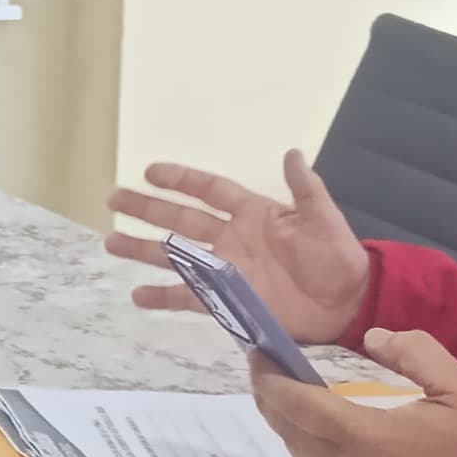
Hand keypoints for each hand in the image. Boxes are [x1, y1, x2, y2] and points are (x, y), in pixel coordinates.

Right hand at [105, 150, 373, 342]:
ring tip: (111, 242)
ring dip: (143, 249)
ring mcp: (225, 271)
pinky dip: (163, 296)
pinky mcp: (226, 301)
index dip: (181, 180)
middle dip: (147, 209)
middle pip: (180, 219)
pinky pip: (187, 297)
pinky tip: (137, 295)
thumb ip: (304, 188)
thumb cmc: (336, 257)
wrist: (345, 303)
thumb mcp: (323, 218)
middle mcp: (231, 239)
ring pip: (175, 256)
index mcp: (252, 214)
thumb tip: (292, 152)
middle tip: (113, 198)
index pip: (209, 190)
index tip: (150, 171)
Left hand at [247, 330, 456, 456]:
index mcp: (366, 437)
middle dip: (270, 399)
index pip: (296, 405)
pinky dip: (309, 454)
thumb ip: (413, 350)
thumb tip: (372, 337)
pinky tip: (316, 436)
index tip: (258, 354)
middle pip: (289, 432)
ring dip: (287, 428)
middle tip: (266, 371)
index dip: (270, 378)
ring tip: (285, 398)